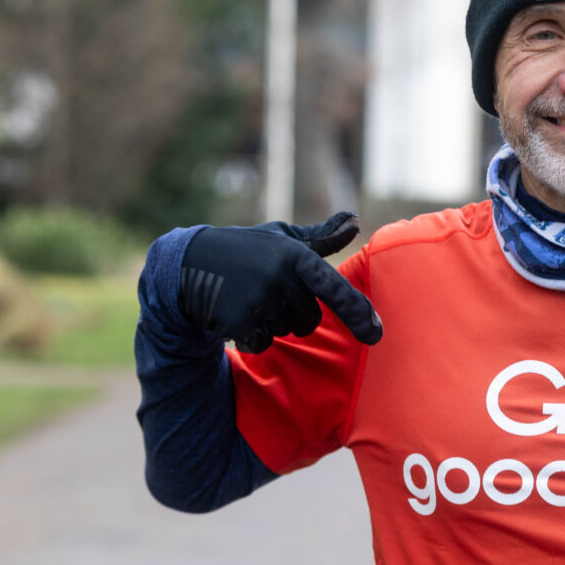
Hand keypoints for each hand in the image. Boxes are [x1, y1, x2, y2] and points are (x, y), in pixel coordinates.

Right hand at [177, 211, 382, 352]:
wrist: (189, 262)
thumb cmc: (248, 250)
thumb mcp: (283, 238)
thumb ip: (322, 237)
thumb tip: (356, 220)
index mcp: (296, 256)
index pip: (335, 290)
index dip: (358, 313)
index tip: (376, 335)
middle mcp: (280, 277)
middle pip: (308, 321)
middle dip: (293, 314)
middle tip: (267, 292)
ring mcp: (258, 299)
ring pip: (285, 332)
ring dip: (272, 323)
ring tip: (250, 298)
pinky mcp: (237, 320)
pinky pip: (262, 343)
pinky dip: (252, 336)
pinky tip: (236, 314)